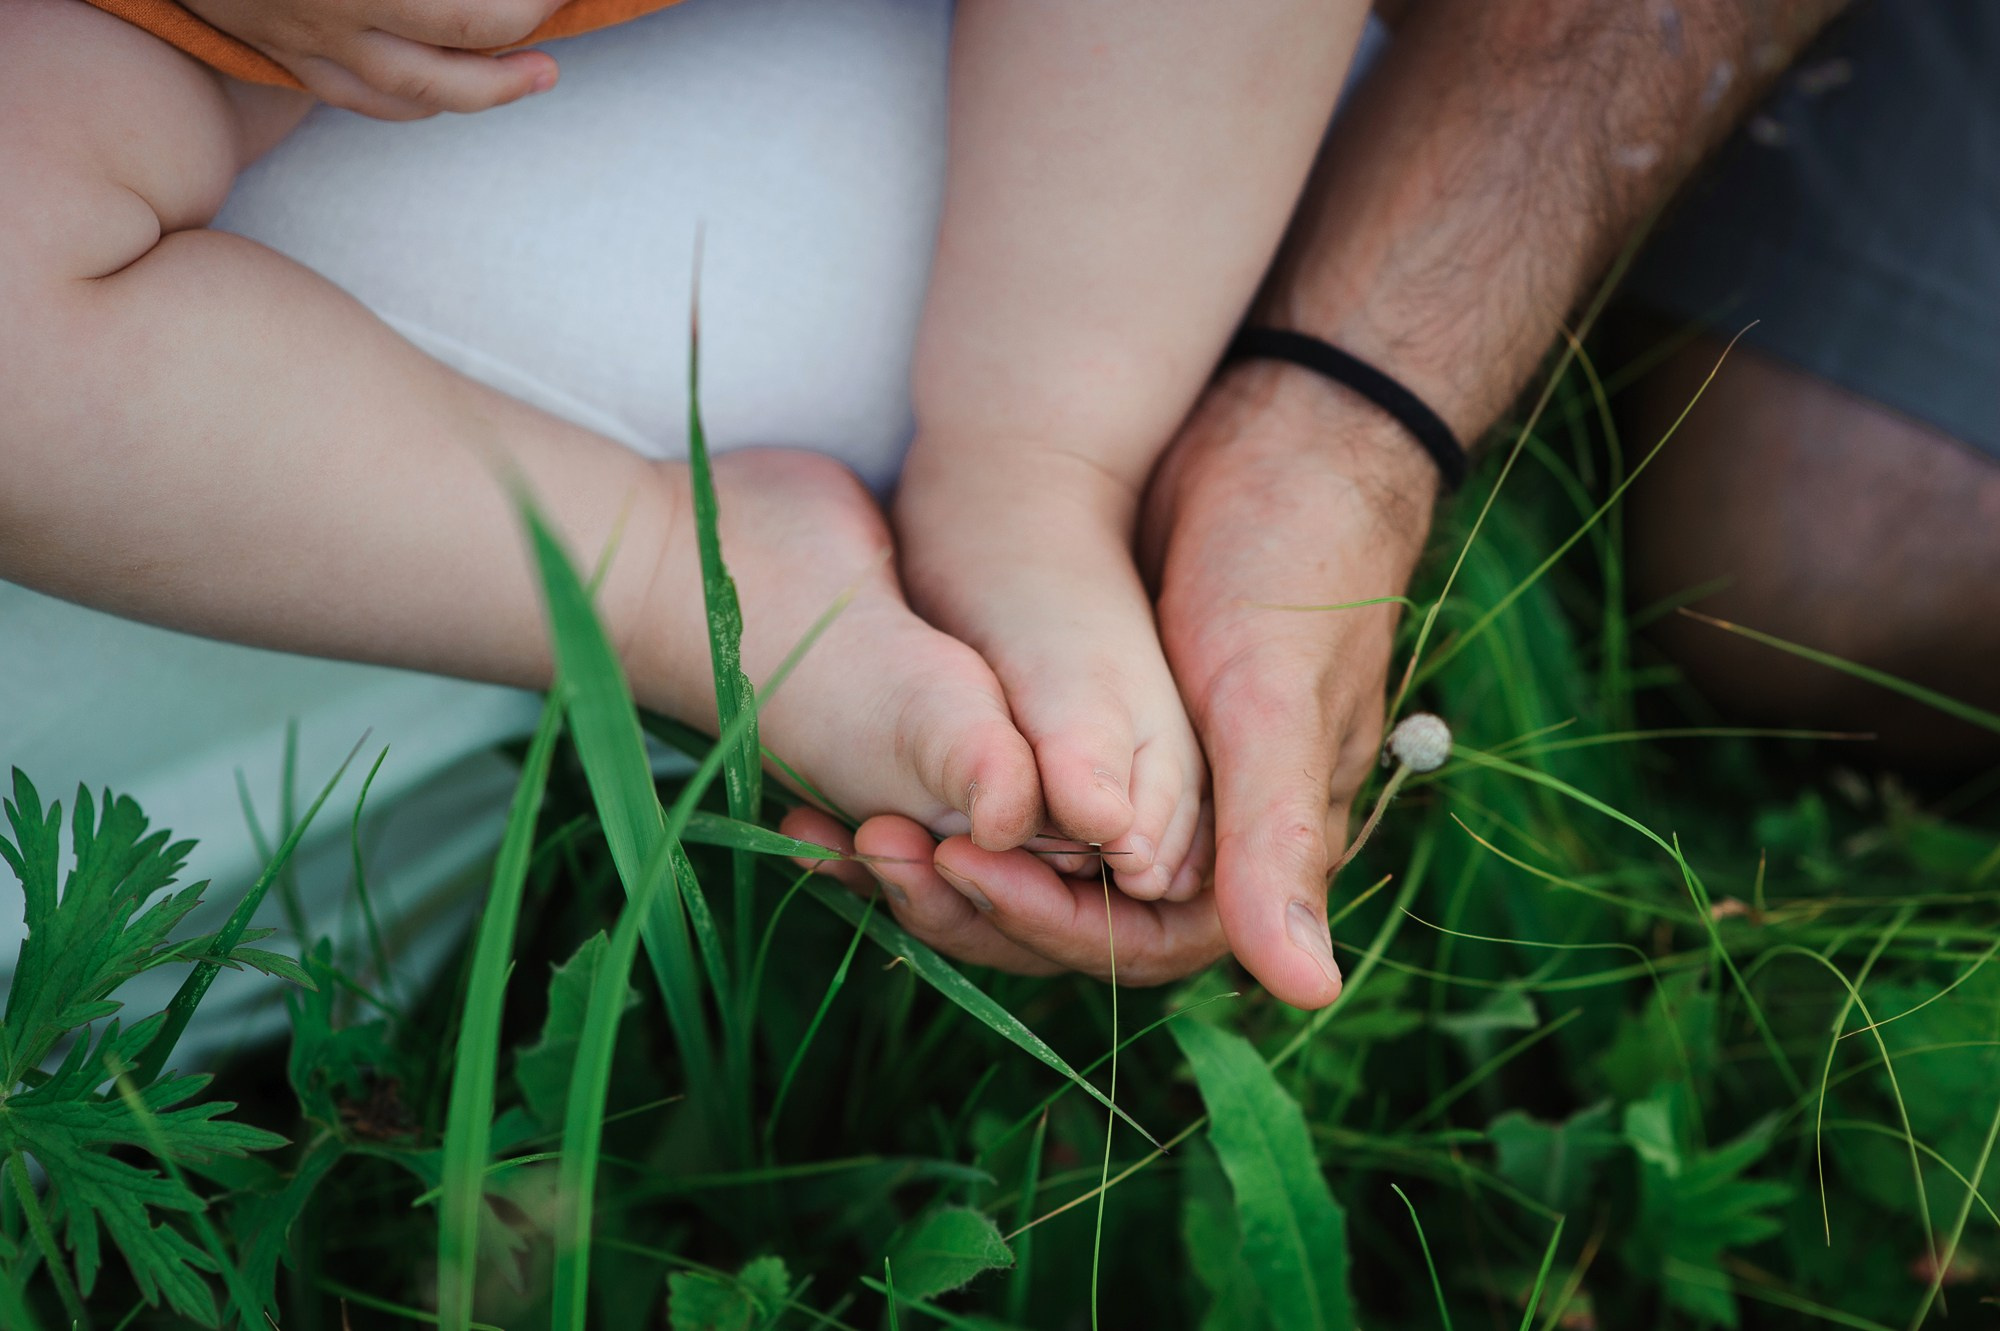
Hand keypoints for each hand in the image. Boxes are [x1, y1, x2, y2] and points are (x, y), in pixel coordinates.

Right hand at [183, 0, 564, 117]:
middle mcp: (334, 14)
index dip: (525, 1)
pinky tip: (455, 92)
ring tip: (539, 75)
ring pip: (416, 94)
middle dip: (520, 42)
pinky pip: (363, 100)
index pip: (469, 9)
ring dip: (487, 90)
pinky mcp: (283, 56)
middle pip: (458, 47)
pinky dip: (419, 104)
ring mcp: (306, 42)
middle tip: (559, 20)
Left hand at [786, 360, 1434, 1000]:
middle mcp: (1184, 830)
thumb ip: (1277, 839)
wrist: (1276, 420)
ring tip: (838, 834)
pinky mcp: (1073, 723)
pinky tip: (843, 789)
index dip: (1044, 925)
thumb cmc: (1294, 556)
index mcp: (1247, 848)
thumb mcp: (1275, 699)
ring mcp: (1125, 775)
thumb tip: (1307, 995)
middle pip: (1059, 916)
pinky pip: (995, 788)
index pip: (1130, 946)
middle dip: (966, 896)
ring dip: (932, 858)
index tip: (961, 870)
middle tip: (872, 850)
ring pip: (1017, 860)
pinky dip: (930, 793)